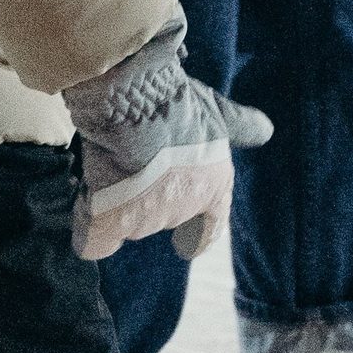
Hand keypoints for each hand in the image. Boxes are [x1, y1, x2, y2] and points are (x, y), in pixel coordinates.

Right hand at [63, 20, 272, 260]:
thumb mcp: (218, 112)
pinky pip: (97, 242)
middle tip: (135, 162)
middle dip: (147, 195)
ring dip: (118, 199)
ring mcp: (146, 220)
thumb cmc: (177, 103)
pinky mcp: (109, 223)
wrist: (139, 106)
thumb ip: (242, 127)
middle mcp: (184, 209)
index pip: (211, 223)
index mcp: (215, 187)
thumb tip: (266, 131)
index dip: (199, 234)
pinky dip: (90, 233)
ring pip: (128, 221)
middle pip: (160, 216)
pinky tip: (86, 217)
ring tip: (111, 160)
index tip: (187, 248)